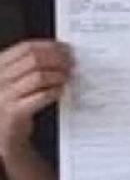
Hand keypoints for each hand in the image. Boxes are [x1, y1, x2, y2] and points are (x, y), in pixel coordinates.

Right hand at [0, 40, 71, 159]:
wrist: (2, 134)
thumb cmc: (11, 102)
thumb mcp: (13, 79)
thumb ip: (29, 65)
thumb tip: (61, 51)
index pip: (25, 47)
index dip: (49, 45)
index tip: (65, 47)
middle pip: (34, 59)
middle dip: (57, 58)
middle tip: (72, 62)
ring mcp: (5, 96)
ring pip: (39, 76)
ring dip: (58, 75)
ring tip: (68, 76)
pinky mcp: (15, 112)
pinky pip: (42, 96)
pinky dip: (55, 91)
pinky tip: (61, 91)